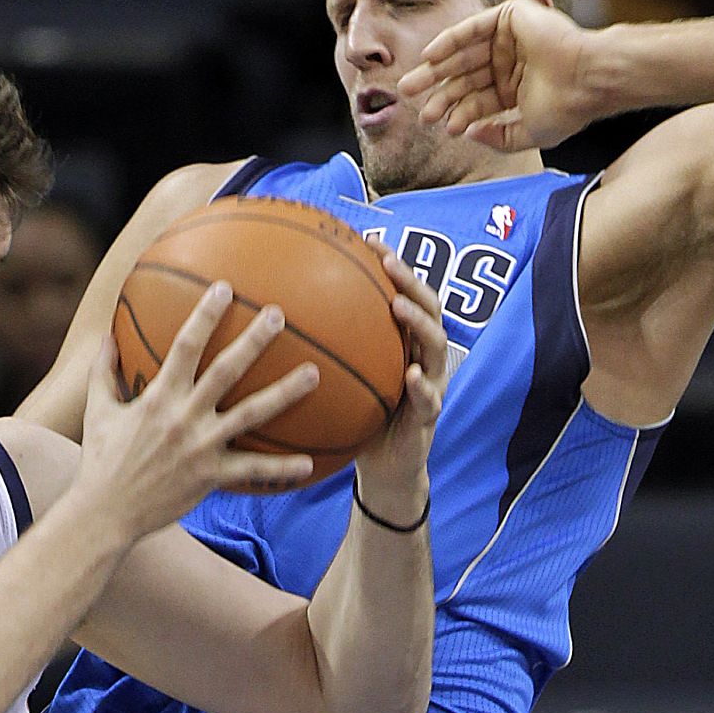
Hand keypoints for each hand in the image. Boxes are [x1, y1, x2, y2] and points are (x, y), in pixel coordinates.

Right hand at [76, 282, 318, 536]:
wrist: (105, 513)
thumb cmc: (100, 459)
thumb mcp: (97, 410)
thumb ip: (102, 371)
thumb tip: (105, 336)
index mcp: (157, 397)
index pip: (184, 346)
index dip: (205, 315)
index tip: (225, 288)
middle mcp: (183, 417)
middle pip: (226, 371)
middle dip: (254, 341)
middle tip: (279, 316)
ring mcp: (200, 447)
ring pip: (251, 414)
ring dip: (285, 393)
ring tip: (314, 373)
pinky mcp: (211, 477)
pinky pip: (252, 471)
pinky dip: (281, 469)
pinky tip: (309, 465)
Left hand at [351, 252, 449, 519]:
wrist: (385, 471)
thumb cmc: (360, 420)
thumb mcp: (342, 381)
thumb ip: (326, 352)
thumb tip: (278, 319)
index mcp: (403, 346)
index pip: (404, 295)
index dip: (393, 268)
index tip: (370, 241)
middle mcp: (422, 359)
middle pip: (428, 311)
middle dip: (412, 283)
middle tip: (390, 264)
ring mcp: (431, 387)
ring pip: (435, 349)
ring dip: (419, 325)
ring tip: (401, 308)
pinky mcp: (428, 420)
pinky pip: (430, 401)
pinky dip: (422, 387)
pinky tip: (410, 377)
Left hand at [398, 0, 597, 151]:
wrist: (589, 80)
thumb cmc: (567, 108)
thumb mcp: (528, 134)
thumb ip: (498, 139)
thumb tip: (469, 134)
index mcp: (515, 89)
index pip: (478, 101)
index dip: (458, 114)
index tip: (443, 127)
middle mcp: (510, 63)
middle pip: (465, 78)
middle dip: (439, 93)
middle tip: (413, 106)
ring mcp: (510, 39)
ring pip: (463, 55)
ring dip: (436, 70)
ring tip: (411, 86)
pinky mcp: (510, 18)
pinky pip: (471, 28)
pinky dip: (449, 41)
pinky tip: (430, 57)